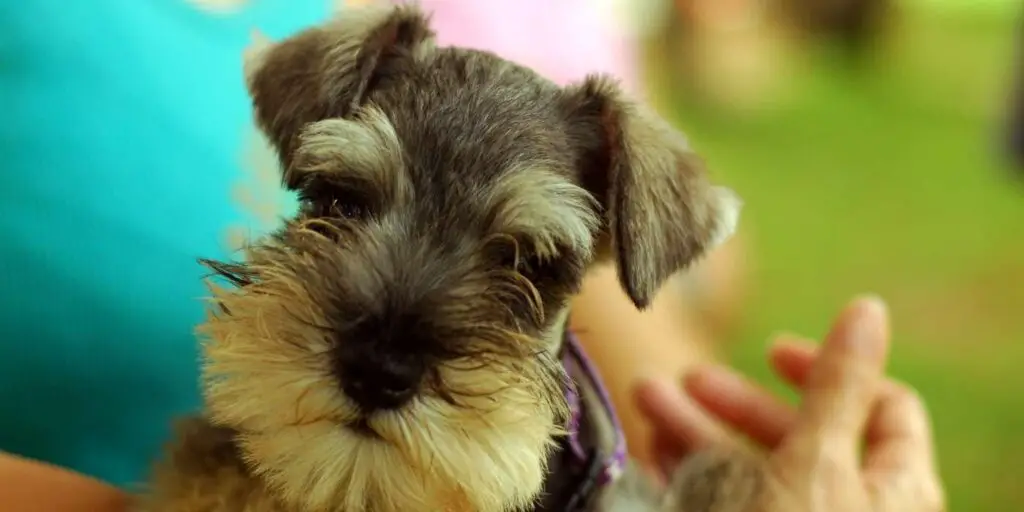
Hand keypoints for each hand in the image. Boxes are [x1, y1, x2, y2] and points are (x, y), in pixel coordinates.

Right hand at [634, 296, 944, 510]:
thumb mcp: (818, 465)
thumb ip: (838, 388)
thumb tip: (868, 307)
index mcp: (893, 488)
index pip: (881, 406)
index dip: (830, 368)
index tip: (768, 351)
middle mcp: (845, 508)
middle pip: (798, 433)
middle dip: (734, 401)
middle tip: (683, 380)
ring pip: (749, 466)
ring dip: (696, 427)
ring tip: (643, 400)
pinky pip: (719, 500)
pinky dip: (687, 470)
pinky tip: (648, 449)